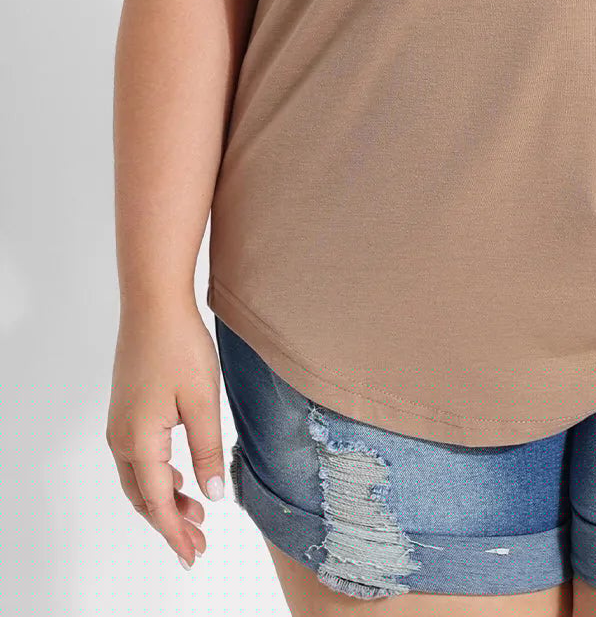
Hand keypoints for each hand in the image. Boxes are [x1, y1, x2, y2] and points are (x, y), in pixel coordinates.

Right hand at [107, 301, 226, 569]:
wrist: (153, 304)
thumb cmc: (179, 346)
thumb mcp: (203, 401)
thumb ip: (208, 451)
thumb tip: (213, 495)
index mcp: (140, 442)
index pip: (159, 503)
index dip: (177, 533)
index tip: (193, 555)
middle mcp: (122, 439)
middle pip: (144, 498)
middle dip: (170, 524)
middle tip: (198, 544)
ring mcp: (120, 425)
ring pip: (139, 480)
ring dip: (164, 501)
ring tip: (196, 515)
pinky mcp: (126, 411)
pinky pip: (137, 460)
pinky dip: (157, 478)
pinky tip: (180, 477)